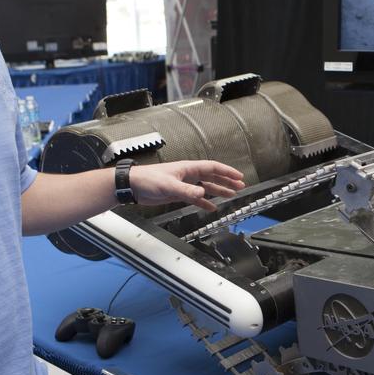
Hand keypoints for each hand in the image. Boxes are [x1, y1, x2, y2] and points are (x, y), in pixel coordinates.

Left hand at [126, 160, 245, 210]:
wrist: (133, 185)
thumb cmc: (148, 179)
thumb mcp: (169, 185)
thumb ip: (186, 190)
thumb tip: (203, 193)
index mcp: (188, 169)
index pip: (212, 168)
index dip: (226, 172)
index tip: (238, 176)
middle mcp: (188, 175)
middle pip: (212, 177)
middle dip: (226, 181)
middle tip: (240, 186)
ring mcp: (184, 184)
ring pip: (206, 187)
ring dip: (218, 191)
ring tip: (231, 195)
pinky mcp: (178, 193)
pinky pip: (196, 198)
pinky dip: (204, 202)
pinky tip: (211, 207)